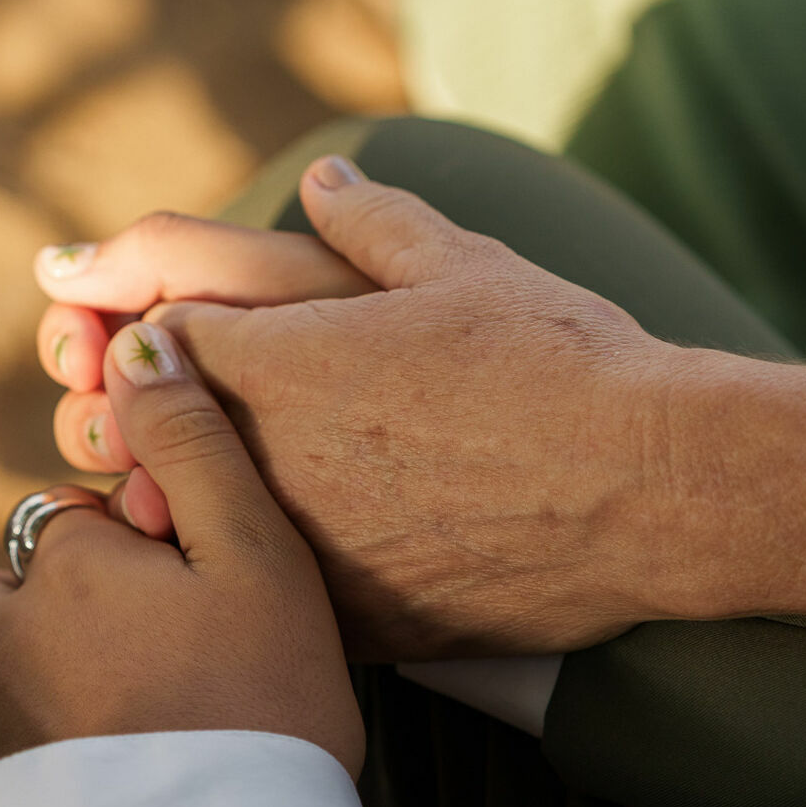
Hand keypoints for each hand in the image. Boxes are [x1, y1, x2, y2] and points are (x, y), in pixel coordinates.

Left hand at [0, 321, 361, 778]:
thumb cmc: (262, 700)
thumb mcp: (257, 555)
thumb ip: (195, 442)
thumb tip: (139, 339)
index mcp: (63, 568)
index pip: (61, 517)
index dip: (122, 540)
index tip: (182, 584)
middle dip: (7, 598)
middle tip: (106, 636)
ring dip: (18, 676)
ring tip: (117, 712)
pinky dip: (30, 750)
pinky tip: (102, 771)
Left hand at [36, 157, 708, 659]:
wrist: (653, 489)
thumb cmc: (562, 361)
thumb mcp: (464, 265)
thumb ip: (372, 220)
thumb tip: (325, 180)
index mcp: (275, 361)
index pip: (156, 343)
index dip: (158, 335)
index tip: (176, 339)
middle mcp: (268, 462)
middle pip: (153, 446)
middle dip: (152, 426)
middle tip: (179, 419)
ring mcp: (305, 553)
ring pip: (202, 537)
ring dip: (200, 509)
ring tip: (248, 491)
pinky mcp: (352, 626)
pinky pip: (279, 602)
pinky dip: (280, 577)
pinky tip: (316, 562)